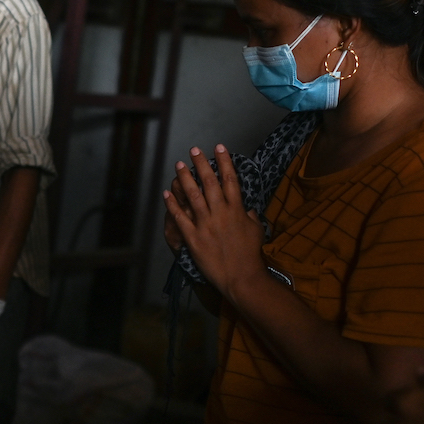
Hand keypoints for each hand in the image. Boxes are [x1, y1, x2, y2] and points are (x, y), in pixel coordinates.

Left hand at [162, 146, 266, 301]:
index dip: (224, 161)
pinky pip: (180, 217)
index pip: (230, 179)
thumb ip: (251, 216)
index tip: (219, 147)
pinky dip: (172, 204)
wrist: (241, 276)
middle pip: (209, 182)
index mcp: (237, 209)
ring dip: (184, 178)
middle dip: (201, 163)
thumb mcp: (256, 230)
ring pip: (193, 196)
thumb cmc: (251, 254)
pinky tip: (166, 193)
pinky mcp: (194, 238)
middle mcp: (220, 213)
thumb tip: (248, 208)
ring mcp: (205, 225)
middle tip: (194, 150)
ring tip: (178, 165)